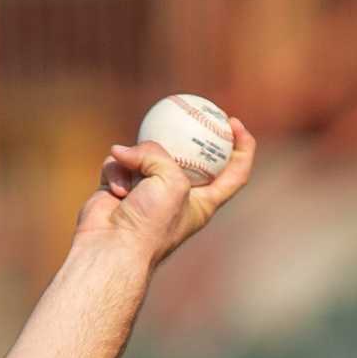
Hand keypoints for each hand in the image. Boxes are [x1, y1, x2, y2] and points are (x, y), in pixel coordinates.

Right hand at [74, 117, 256, 265]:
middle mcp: (179, 196)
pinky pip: (119, 163)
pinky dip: (116, 172)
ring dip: (137, 159)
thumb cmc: (151, 222)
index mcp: (204, 203)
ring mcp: (149, 191)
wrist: (113, 249)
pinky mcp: (122, 186)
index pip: (235, 174)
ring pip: (146, 153)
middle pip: (191, 158)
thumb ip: (159, 154)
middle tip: (187, 109)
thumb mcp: (171, 182)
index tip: (235, 123)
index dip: (243, 148)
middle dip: (189, 135)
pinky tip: (114, 190)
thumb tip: (126, 152)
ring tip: (132, 176)